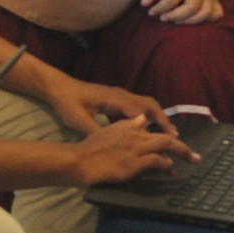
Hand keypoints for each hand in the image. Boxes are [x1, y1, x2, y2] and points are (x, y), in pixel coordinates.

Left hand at [44, 75, 175, 135]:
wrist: (58, 87)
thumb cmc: (67, 102)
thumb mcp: (79, 120)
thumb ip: (96, 130)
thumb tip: (113, 144)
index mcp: (114, 99)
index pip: (142, 111)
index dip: (158, 123)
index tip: (171, 137)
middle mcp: (120, 95)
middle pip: (149, 105)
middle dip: (163, 120)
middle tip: (175, 138)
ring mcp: (117, 96)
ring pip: (144, 105)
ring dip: (156, 118)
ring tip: (167, 136)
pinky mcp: (113, 99)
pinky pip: (135, 107)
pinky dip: (145, 117)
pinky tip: (146, 131)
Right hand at [66, 116, 199, 185]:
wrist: (79, 161)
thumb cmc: (88, 148)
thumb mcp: (106, 131)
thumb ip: (126, 125)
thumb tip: (142, 119)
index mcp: (127, 126)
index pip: (152, 128)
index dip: (165, 135)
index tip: (173, 142)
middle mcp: (134, 134)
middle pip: (164, 137)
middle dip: (182, 146)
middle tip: (195, 156)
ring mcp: (135, 148)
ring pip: (165, 146)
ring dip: (180, 153)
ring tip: (190, 162)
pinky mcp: (134, 162)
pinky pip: (157, 161)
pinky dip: (166, 165)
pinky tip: (170, 171)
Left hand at [139, 0, 222, 23]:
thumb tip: (144, 3)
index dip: (160, 8)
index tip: (151, 12)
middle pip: (191, 8)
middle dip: (175, 16)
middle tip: (164, 18)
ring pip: (205, 13)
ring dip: (189, 21)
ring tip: (176, 20)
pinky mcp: (216, 1)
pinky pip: (217, 14)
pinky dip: (208, 19)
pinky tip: (193, 19)